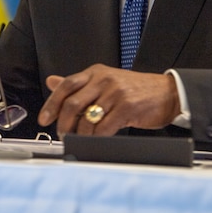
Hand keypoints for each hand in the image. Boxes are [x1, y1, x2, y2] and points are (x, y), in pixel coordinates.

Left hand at [37, 64, 180, 136]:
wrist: (167, 93)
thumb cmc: (135, 90)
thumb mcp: (105, 82)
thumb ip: (79, 85)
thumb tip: (51, 82)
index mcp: (95, 72)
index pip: (66, 85)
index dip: (51, 103)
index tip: (44, 118)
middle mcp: (104, 79)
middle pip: (73, 102)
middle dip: (63, 123)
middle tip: (62, 134)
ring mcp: (116, 92)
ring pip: (88, 117)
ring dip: (80, 133)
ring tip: (80, 139)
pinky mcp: (128, 106)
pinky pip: (105, 127)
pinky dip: (97, 137)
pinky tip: (97, 140)